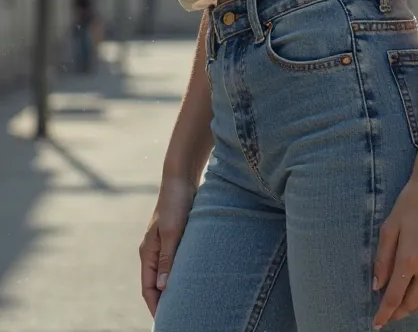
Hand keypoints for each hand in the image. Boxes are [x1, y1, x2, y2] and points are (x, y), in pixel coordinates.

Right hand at [139, 175, 196, 317]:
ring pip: (166, 273)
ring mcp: (164, 243)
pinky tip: (192, 277)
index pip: (148, 288)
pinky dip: (180, 273)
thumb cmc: (176, 203)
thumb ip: (167, 259)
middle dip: (164, 301)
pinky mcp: (175, 236)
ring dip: (173, 287)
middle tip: (179, 316)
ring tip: (187, 302)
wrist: (181, 176)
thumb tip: (164, 288)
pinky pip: (175, 261)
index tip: (167, 320)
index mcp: (148, 252)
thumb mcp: (172, 232)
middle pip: (156, 284)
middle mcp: (153, 251)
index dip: (156, 306)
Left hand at [372, 167, 417, 327]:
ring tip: (401, 307)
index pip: (394, 297)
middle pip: (411, 303)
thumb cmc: (411, 201)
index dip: (384, 313)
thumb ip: (383, 258)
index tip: (376, 324)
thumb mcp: (390, 226)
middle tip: (386, 314)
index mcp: (410, 258)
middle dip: (397, 313)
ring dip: (413, 308)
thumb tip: (377, 286)